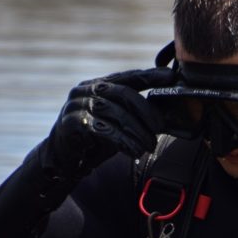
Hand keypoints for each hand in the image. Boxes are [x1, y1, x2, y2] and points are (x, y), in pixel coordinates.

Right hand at [44, 67, 176, 173]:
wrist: (64, 161)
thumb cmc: (95, 141)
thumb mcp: (118, 126)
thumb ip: (139, 119)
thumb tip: (174, 120)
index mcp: (99, 85)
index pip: (127, 77)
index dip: (149, 76)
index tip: (170, 77)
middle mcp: (86, 90)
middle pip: (123, 93)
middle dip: (145, 111)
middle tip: (160, 127)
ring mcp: (77, 105)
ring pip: (114, 112)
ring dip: (136, 130)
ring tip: (149, 146)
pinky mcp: (71, 122)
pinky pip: (102, 129)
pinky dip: (122, 141)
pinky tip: (135, 151)